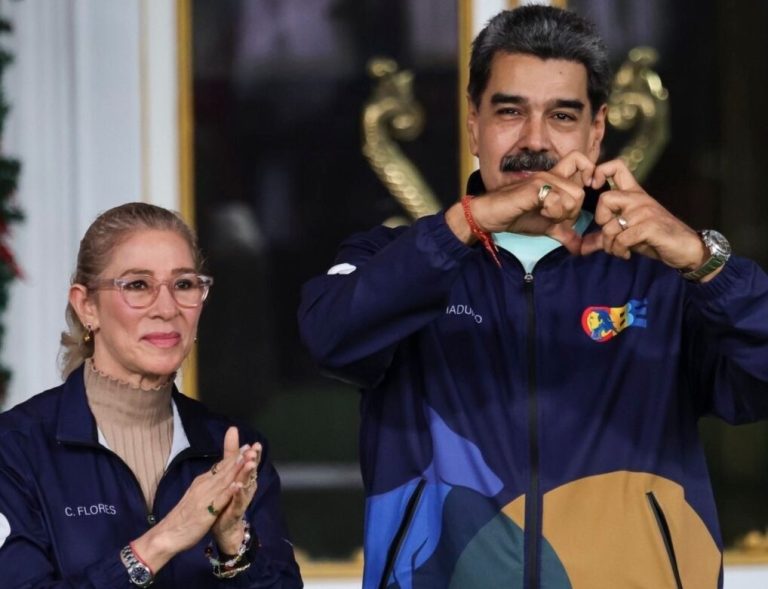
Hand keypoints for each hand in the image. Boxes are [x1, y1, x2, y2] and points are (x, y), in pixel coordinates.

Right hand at [129, 427, 257, 573]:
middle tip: (252, 447)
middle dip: (239, 458)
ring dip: (236, 469)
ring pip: (223, 481)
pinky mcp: (205, 512)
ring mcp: (205, 498)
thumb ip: (207, 486)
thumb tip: (216, 476)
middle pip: (224, 470)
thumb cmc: (183, 517)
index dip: (234, 457)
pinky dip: (228, 492)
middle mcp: (204, 486)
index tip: (247, 447)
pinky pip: (218, 500)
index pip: (221, 467)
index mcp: (202, 482)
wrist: (167, 534)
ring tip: (248, 459)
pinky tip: (237, 485)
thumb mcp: (197, 496)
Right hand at [447, 151, 595, 253]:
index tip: (587, 189)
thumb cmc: (516, 216)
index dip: (590, 172)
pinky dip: (552, 213)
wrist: (491, 216)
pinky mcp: (534, 187)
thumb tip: (579, 248)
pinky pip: (556, 201)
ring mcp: (542, 180)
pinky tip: (540, 213)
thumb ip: (564, 233)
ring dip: (562, 213)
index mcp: (554, 180)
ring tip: (546, 215)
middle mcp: (550, 175)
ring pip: (572, 196)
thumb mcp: (547, 227)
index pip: (580, 160)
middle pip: (580, 190)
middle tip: (556, 217)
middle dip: (572, 211)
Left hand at [580, 159, 707, 269]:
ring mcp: (645, 212)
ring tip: (618, 250)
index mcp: (634, 194)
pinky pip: (622, 238)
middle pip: (605, 198)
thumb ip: (606, 236)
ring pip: (610, 226)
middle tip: (609, 234)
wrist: (686, 249)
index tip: (592, 185)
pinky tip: (626, 253)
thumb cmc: (656, 239)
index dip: (599, 171)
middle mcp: (639, 199)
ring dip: (609, 244)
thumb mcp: (628, 234)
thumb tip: (581, 248)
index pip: (617, 167)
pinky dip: (619, 250)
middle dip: (601, 220)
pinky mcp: (650, 227)